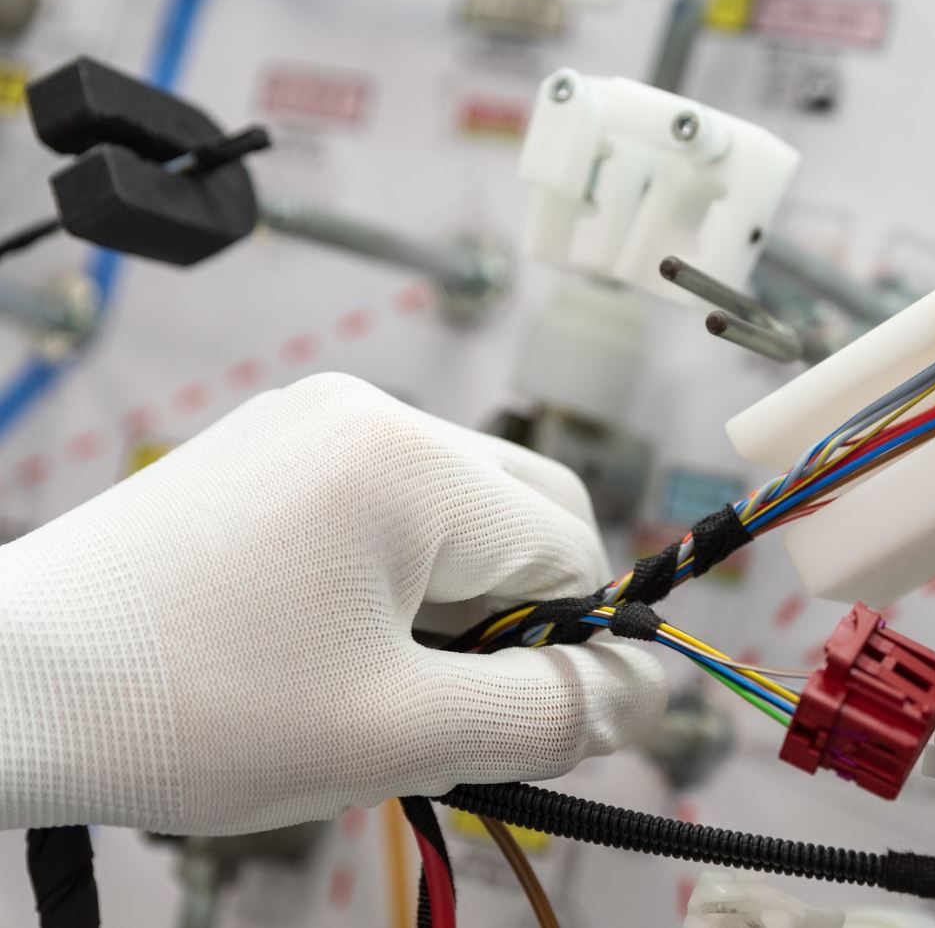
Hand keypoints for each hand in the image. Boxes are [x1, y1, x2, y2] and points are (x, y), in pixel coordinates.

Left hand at [0, 373, 665, 834]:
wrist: (1, 690)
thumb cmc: (189, 710)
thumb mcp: (398, 734)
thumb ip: (553, 711)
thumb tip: (659, 689)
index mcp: (410, 462)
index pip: (570, 552)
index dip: (564, 648)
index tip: (506, 723)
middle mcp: (369, 409)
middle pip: (526, 512)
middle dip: (515, 616)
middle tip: (439, 703)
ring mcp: (311, 418)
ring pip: (459, 509)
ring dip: (453, 599)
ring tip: (368, 679)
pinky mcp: (269, 444)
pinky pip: (387, 500)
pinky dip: (394, 573)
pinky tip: (327, 637)